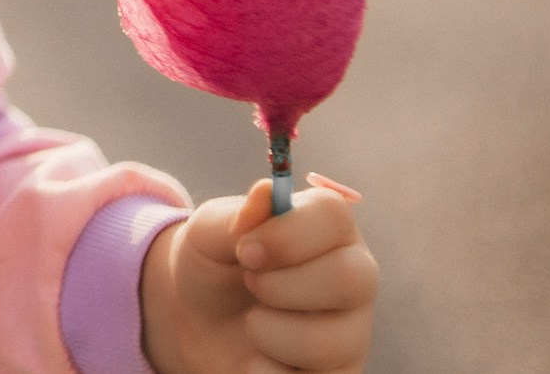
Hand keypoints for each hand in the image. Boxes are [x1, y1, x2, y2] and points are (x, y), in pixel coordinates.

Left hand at [141, 177, 375, 373]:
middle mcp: (354, 277)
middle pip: (350, 279)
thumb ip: (236, 215)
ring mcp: (353, 332)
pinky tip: (256, 359)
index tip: (245, 250)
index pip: (334, 214)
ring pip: (328, 340)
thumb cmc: (213, 265)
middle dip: (280, 286)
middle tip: (249, 282)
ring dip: (267, 332)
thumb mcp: (208, 233)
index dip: (287, 233)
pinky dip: (266, 371)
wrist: (196, 322)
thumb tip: (267, 193)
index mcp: (326, 228)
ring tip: (252, 322)